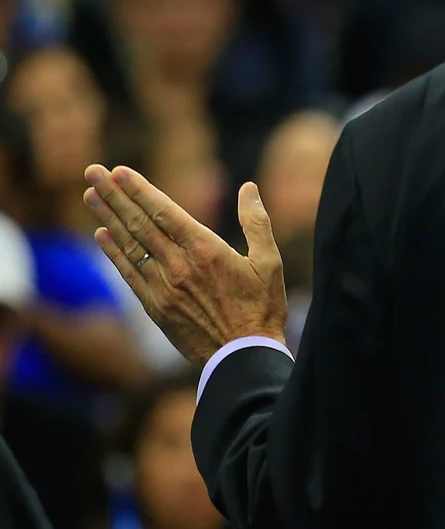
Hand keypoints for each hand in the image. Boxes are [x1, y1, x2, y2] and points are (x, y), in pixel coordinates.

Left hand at [82, 165, 285, 366]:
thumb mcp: (270, 262)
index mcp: (207, 250)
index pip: (164, 212)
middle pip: (140, 224)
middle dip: (115, 196)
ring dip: (107, 218)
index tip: (120, 171)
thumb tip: (249, 189)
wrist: (243, 356)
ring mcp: (163, 287)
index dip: (140, 190)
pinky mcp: (155, 307)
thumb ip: (256, 222)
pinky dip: (113, 253)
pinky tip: (100, 235)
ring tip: (90, 195)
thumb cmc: (263, 308)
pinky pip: (128, 274)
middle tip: (94, 172)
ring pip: (129, 246)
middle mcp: (179, 266)